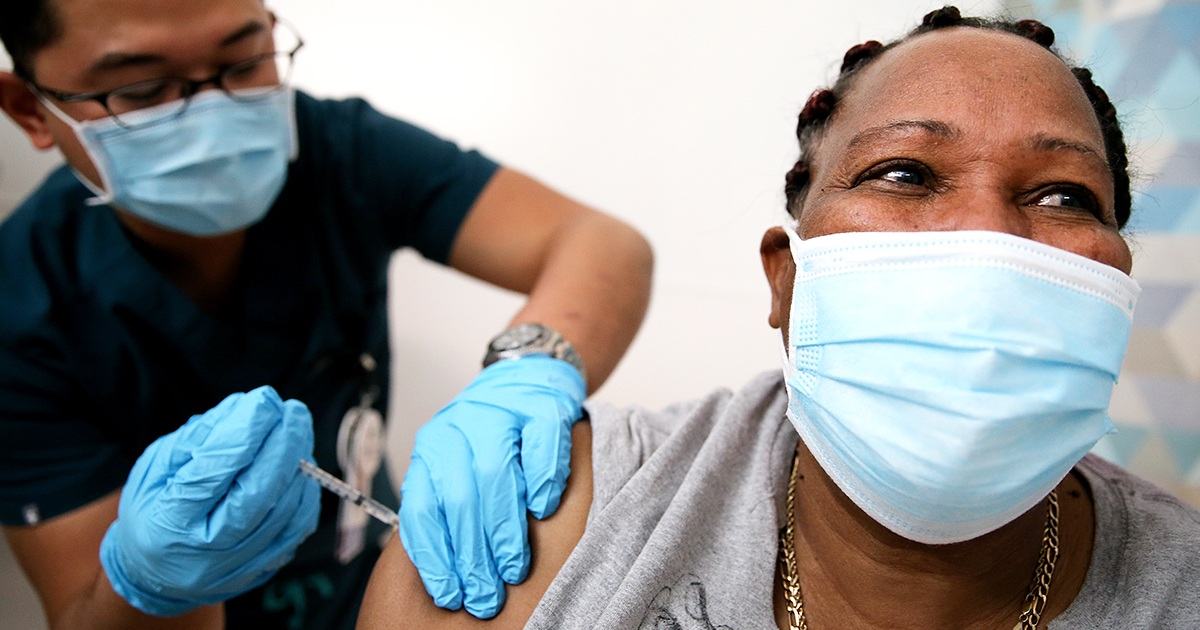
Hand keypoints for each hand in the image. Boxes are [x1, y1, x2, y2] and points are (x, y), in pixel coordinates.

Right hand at [99, 386, 320, 615]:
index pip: (213, 472)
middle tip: (293, 411)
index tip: (264, 399)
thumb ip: (197, 438)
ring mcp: (238, 566)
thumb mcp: (154, 469)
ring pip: (285, 510)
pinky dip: (304, 491)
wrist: (157, 573)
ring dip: (298, 464)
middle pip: (258, 494)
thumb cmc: (153, 510)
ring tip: (296, 431)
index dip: (244, 432)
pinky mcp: (264, 569)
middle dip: (282, 444)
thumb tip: (245, 408)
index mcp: (168, 523)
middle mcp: (205, 553)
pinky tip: (299, 466)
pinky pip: (298, 527)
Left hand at [399, 355, 585, 618]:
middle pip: (459, 497)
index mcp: (432, 447)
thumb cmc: (493, 435)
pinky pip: (540, 447)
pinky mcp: (541, 404)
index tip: (450, 593)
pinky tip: (544, 510)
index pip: (422, 506)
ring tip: (514, 568)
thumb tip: (451, 575)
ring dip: (504, 529)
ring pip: (495, 475)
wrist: (530, 376)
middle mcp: (459, 425)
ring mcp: (500, 411)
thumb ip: (449, 505)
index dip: (435, 555)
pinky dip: (542, 482)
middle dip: (472, 555)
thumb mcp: (458, 466)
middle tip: (486, 595)